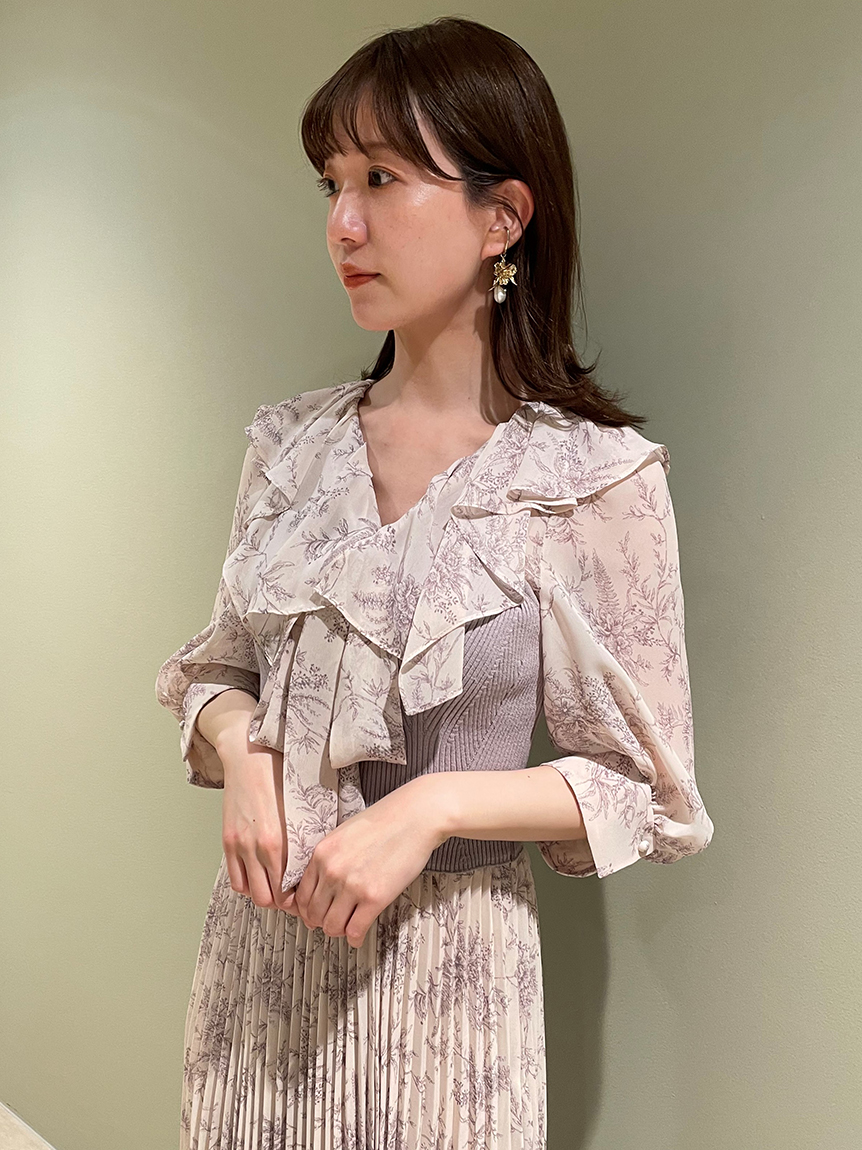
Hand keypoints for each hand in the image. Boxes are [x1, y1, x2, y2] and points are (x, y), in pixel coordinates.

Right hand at [219, 732, 290, 910]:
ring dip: (264, 895)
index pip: (287, 890)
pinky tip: (259, 877)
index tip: (306, 898)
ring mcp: (239, 845)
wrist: (249, 754)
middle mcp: (256, 847)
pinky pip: (234, 878)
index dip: (298, 900)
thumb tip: (314, 863)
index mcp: (278, 841)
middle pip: (268, 898)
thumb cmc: (280, 775)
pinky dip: (247, 884)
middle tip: (294, 898)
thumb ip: (305, 838)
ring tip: (276, 888)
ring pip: (250, 893)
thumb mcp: (300, 808)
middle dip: (282, 903)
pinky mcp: (227, 840)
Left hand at [286, 777, 447, 948]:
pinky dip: (355, 937)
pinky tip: (358, 935)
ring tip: (346, 928)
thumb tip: (323, 884)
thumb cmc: (385, 820)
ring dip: (338, 931)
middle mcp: (332, 871)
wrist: (414, 816)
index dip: (307, 910)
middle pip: (314, 914)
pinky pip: (355, 930)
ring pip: (332, 926)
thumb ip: (329, 858)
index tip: (314, 914)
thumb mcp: (344, 833)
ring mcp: (352, 885)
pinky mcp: (374, 897)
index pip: (301, 896)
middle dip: (321, 922)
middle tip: (331, 923)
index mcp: (322, 853)